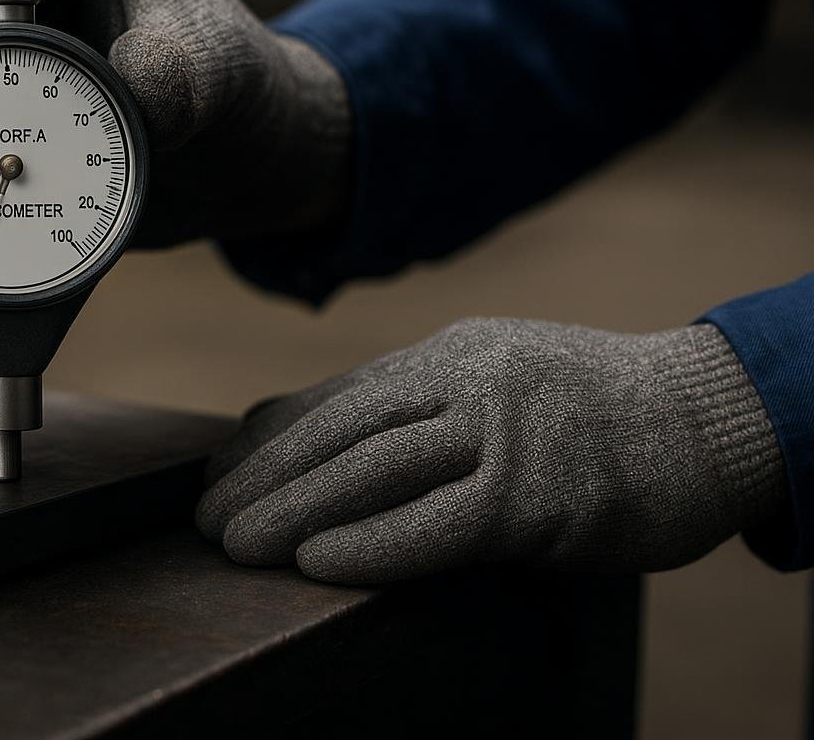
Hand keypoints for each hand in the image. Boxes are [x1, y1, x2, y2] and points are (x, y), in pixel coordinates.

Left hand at [197, 318, 785, 583]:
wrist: (708, 414)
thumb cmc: (587, 411)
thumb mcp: (491, 381)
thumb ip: (410, 403)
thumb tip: (305, 428)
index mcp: (446, 355)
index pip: (337, 395)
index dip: (268, 436)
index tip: (215, 471)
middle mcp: (465, 379)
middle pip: (342, 426)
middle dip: (264, 474)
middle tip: (205, 518)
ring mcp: (505, 430)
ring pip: (377, 464)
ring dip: (296, 506)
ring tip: (238, 544)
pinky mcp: (542, 492)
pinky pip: (442, 520)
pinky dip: (374, 540)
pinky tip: (317, 559)